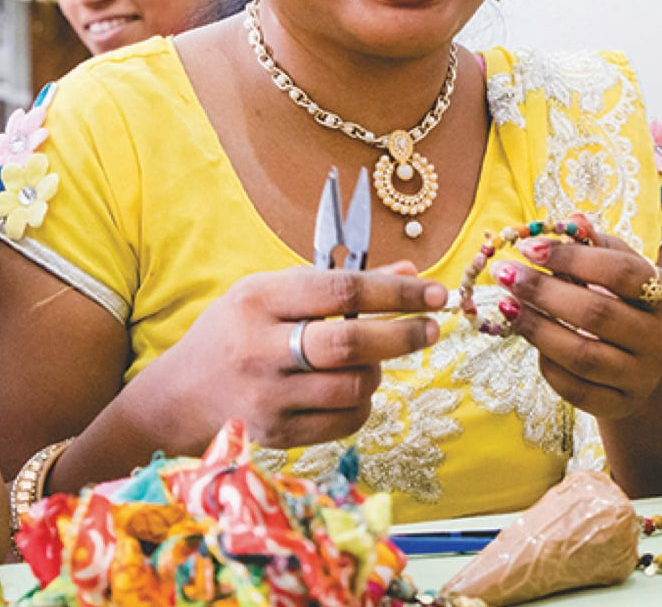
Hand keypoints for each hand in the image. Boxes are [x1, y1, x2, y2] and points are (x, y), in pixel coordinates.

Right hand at [136, 263, 446, 453]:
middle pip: (351, 343)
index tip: (434, 291)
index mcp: (259, 300)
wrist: (179, 398)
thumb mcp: (276, 292)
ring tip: (373, 359)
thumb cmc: (236, 332)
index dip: (396, 291)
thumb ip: (340, 283)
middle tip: (433, 327)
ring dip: (378, 370)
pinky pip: (345, 420)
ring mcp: (267, 398)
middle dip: (404, 334)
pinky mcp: (276, 436)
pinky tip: (352, 389)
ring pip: (354, 386)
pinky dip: (362, 401)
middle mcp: (260, 349)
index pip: (342, 290)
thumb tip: (410, 272)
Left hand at [490, 232, 661, 420]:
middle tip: (505, 274)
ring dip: (536, 327)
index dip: (572, 258)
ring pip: (582, 355)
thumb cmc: (625, 302)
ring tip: (507, 305)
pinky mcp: (619, 405)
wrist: (641, 363)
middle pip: (597, 313)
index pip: (620, 272)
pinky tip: (529, 338)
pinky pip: (574, 388)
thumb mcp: (620, 269)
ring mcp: (643, 377)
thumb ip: (596, 246)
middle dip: (543, 292)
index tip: (528, 248)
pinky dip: (546, 363)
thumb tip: (571, 220)